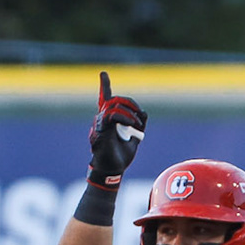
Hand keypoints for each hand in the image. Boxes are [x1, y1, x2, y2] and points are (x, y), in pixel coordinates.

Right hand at [88, 70, 145, 187]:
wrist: (113, 170)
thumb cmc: (121, 156)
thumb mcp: (135, 137)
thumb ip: (139, 124)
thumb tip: (144, 113)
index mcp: (109, 120)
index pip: (105, 99)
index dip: (104, 86)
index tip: (103, 74)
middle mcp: (102, 119)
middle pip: (114, 99)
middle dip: (130, 102)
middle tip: (139, 114)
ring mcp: (100, 124)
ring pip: (114, 105)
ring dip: (130, 111)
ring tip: (137, 124)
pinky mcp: (101, 130)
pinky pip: (112, 115)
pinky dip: (125, 117)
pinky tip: (132, 124)